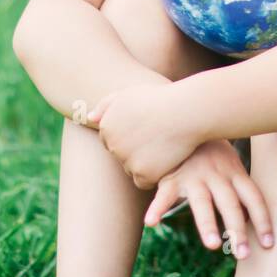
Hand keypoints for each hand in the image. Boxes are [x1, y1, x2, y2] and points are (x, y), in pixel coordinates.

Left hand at [86, 81, 202, 189]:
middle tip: (157, 138)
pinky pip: (143, 182)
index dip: (131, 136)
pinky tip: (165, 160)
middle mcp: (112, 144)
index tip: (147, 129)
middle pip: (121, 157)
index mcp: (106, 125)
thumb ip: (107, 104)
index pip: (112, 141)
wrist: (186, 111)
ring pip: (131, 170)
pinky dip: (154, 175)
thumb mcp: (130, 94)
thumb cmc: (161, 99)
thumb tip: (90, 118)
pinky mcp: (142, 173)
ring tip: (163, 147)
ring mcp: (126, 160)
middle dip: (136, 151)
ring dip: (145, 164)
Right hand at [144, 139, 273, 257]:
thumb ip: (240, 188)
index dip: (263, 220)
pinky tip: (152, 223)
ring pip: (202, 203)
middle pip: (230, 204)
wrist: (185, 119)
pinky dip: (157, 208)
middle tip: (244, 255)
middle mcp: (217, 175)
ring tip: (213, 245)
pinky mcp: (172, 177)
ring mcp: (194, 176)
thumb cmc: (212, 151)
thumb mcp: (231, 163)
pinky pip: (164, 195)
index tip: (269, 244)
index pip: (253, 198)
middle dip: (238, 230)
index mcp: (235, 173)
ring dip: (207, 224)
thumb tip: (256, 219)